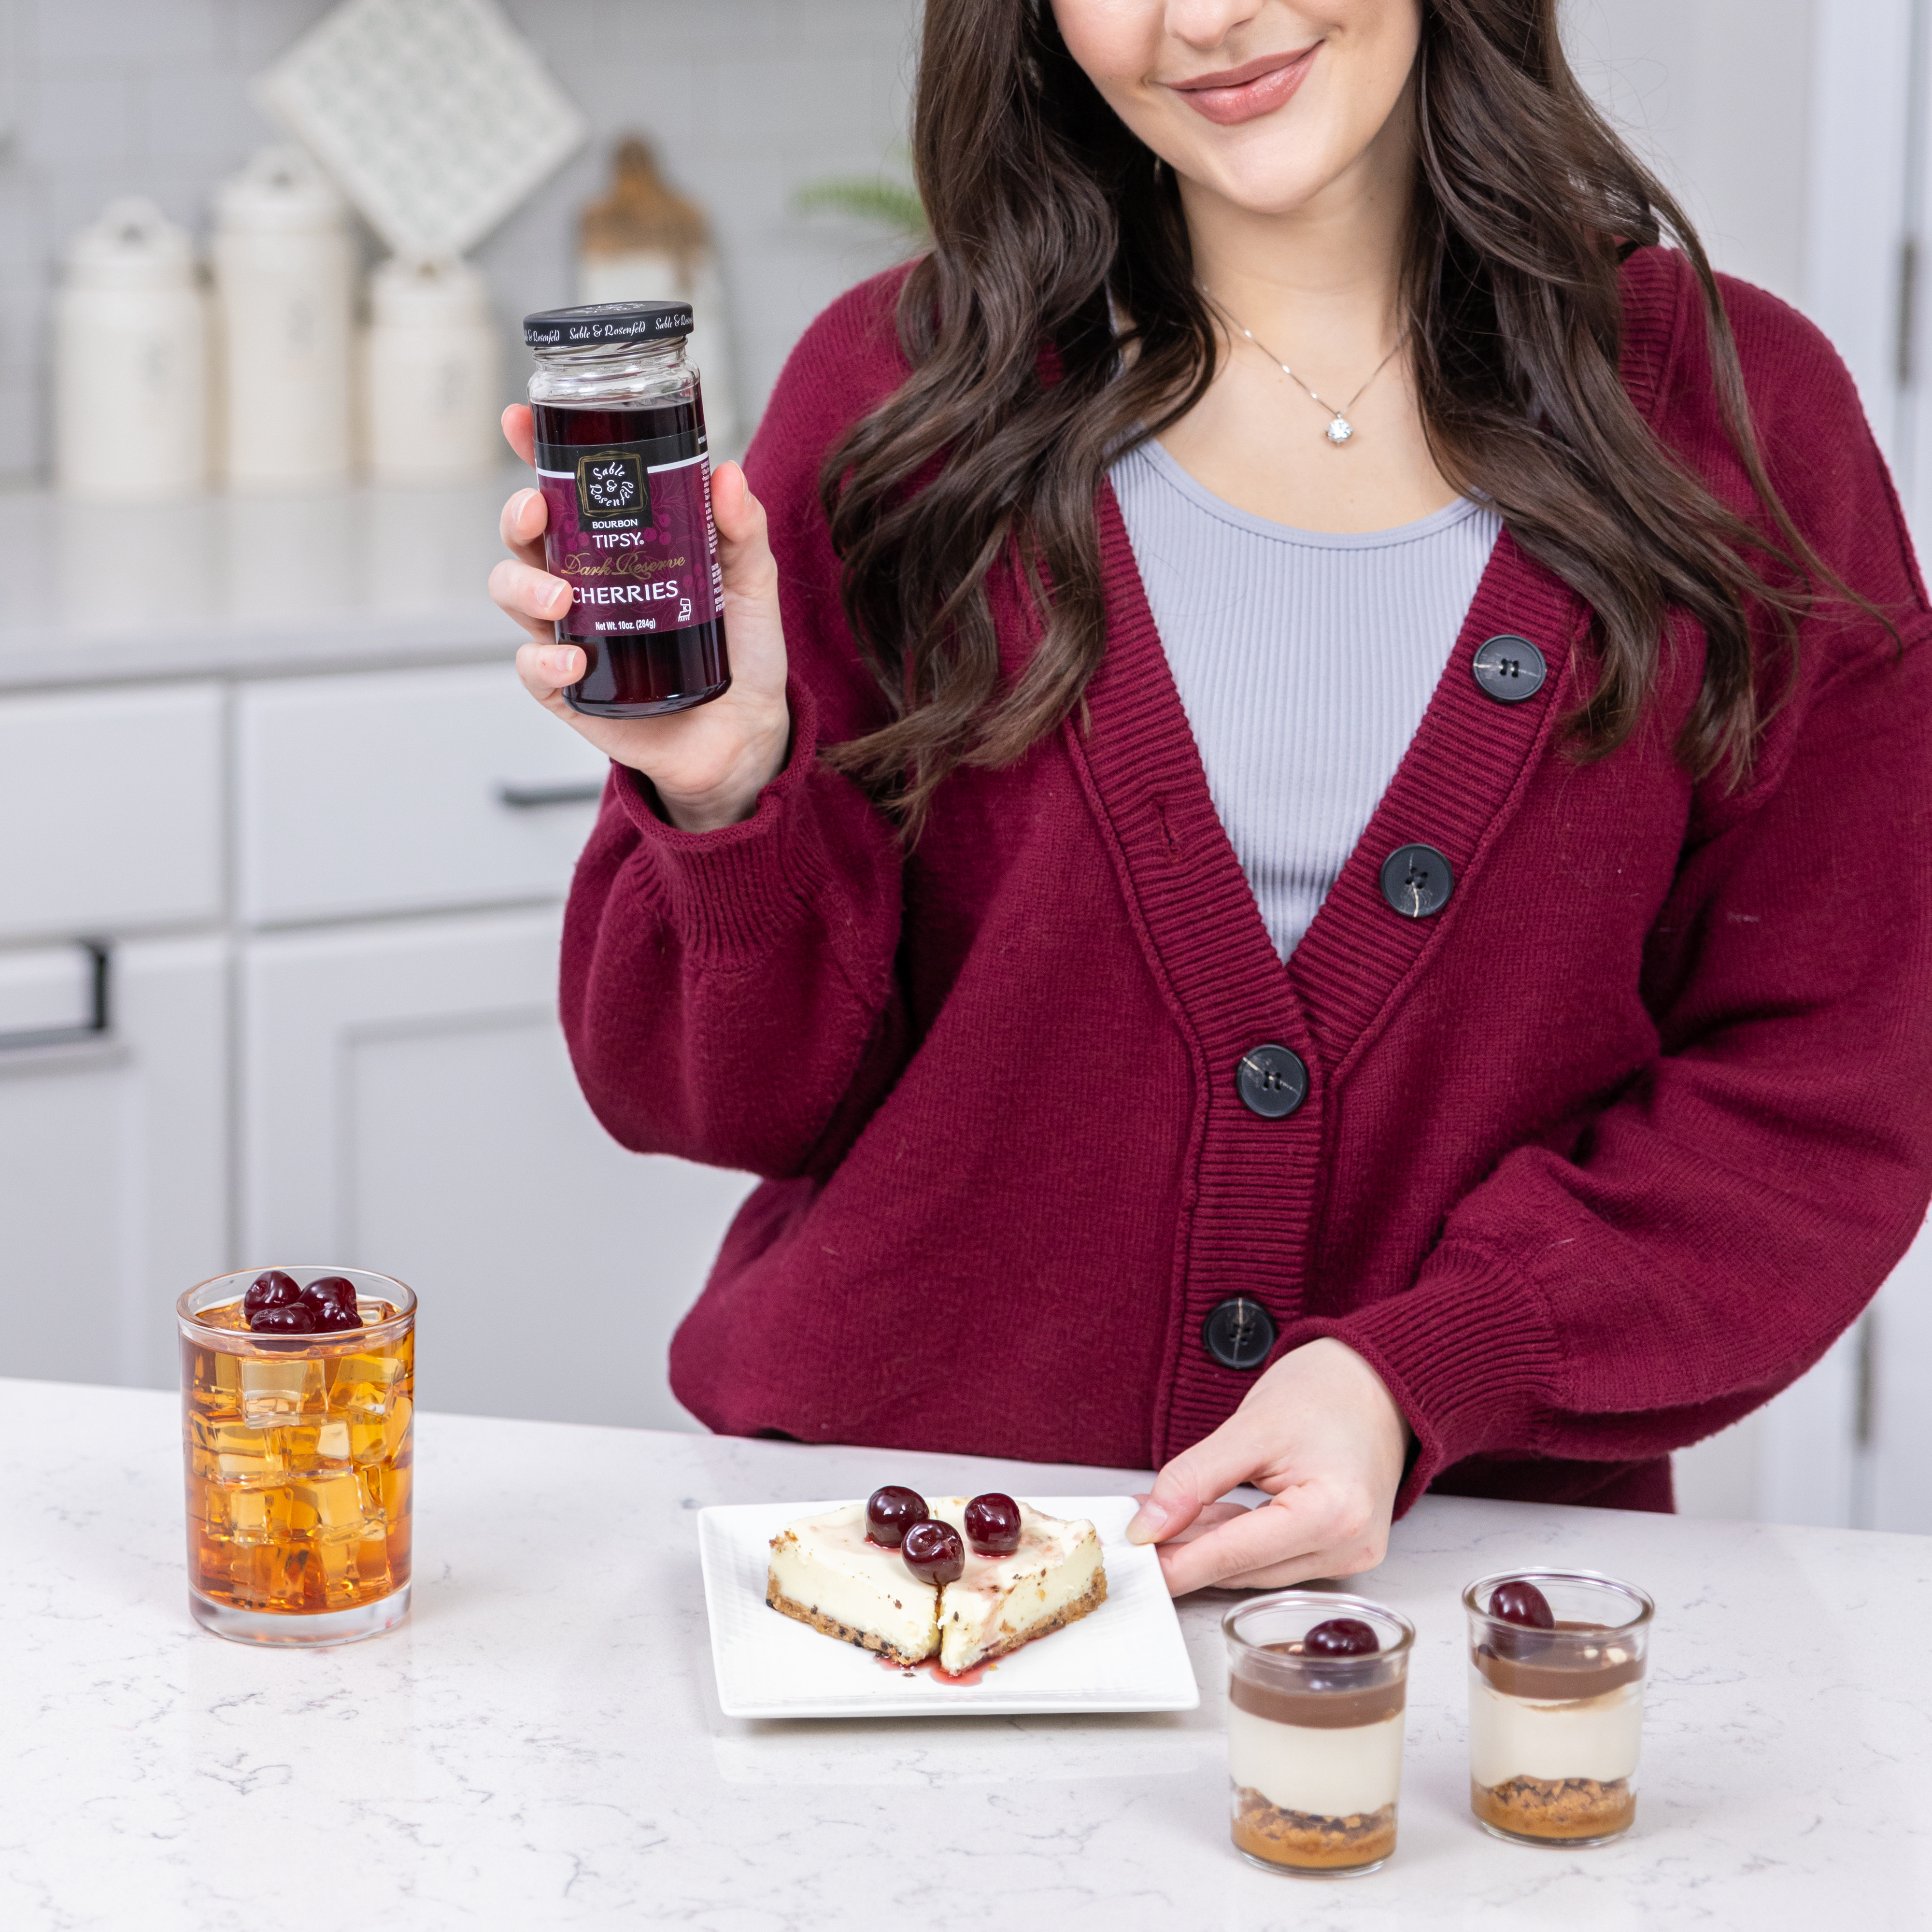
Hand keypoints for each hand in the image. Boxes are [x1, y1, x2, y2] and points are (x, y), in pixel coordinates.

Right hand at [488, 404, 791, 831]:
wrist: (746, 733)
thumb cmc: (741, 652)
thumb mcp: (751, 582)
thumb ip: (741, 529)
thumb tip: (727, 474)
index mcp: (617, 545)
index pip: (566, 489)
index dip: (537, 451)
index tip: (521, 420)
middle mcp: (584, 582)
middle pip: (524, 537)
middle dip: (517, 516)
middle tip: (538, 512)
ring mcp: (573, 634)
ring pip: (512, 594)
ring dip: (524, 587)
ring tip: (564, 597)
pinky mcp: (572, 689)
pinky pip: (533, 668)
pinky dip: (544, 661)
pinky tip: (573, 660)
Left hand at [1125, 1338, 1409, 1595]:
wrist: (1377, 1381)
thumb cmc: (1325, 1392)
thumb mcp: (1249, 1427)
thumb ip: (1195, 1478)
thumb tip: (1148, 1526)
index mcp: (1333, 1514)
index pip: (1236, 1554)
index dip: (1177, 1561)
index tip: (1132, 1563)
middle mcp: (1349, 1546)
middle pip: (1244, 1568)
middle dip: (1184, 1553)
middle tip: (1131, 1535)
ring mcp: (1349, 1554)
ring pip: (1255, 1568)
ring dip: (1205, 1548)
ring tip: (1157, 1522)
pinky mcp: (1341, 1550)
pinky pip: (1273, 1557)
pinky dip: (1234, 1540)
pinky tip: (1199, 1522)